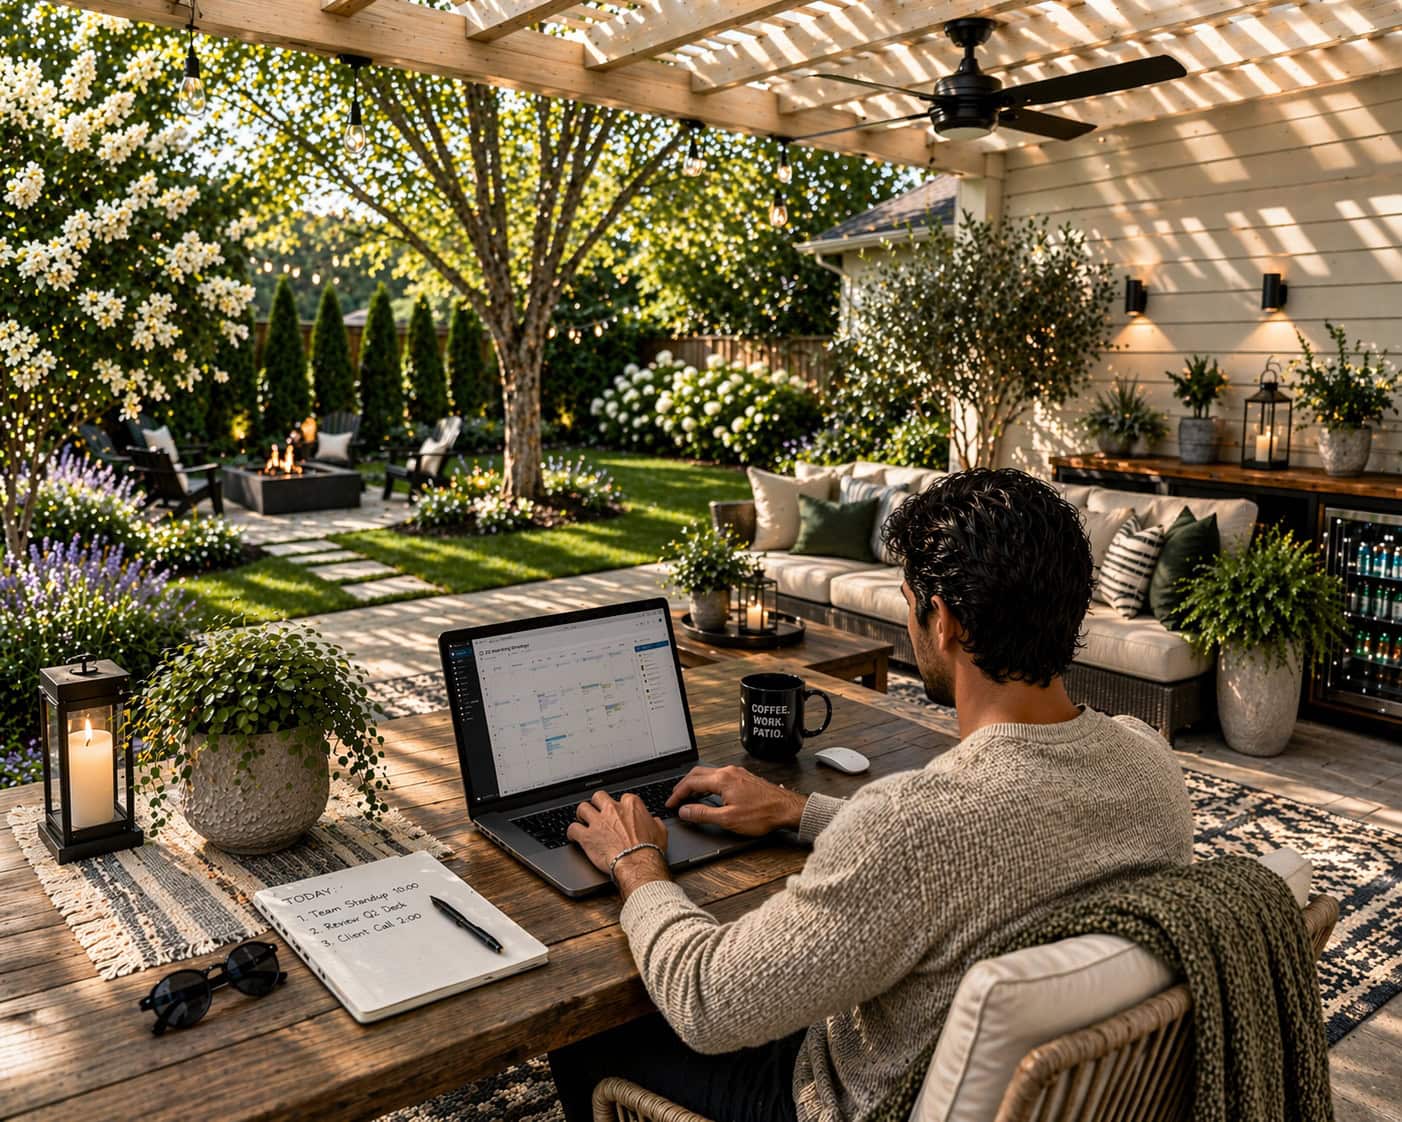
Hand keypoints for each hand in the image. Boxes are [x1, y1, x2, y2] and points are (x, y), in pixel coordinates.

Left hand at [567, 790, 668, 883]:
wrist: (638, 865)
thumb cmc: (650, 850)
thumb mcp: (660, 832)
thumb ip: (654, 822)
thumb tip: (653, 821)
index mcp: (631, 805)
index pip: (622, 797)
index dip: (619, 806)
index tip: (618, 814)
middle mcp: (613, 809)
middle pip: (598, 797)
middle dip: (597, 804)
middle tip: (597, 812)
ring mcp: (598, 822)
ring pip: (582, 808)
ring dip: (582, 815)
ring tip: (582, 821)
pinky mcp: (587, 836)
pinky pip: (572, 828)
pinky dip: (572, 833)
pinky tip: (573, 836)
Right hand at [666, 765, 807, 836]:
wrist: (786, 809)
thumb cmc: (762, 814)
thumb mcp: (727, 819)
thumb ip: (703, 814)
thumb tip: (685, 810)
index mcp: (722, 779)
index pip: (691, 783)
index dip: (677, 794)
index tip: (670, 803)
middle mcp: (728, 772)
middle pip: (697, 773)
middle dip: (683, 785)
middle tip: (675, 797)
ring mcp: (737, 773)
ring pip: (709, 774)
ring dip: (696, 783)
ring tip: (688, 796)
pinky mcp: (744, 778)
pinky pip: (719, 776)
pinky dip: (708, 784)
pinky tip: (709, 793)